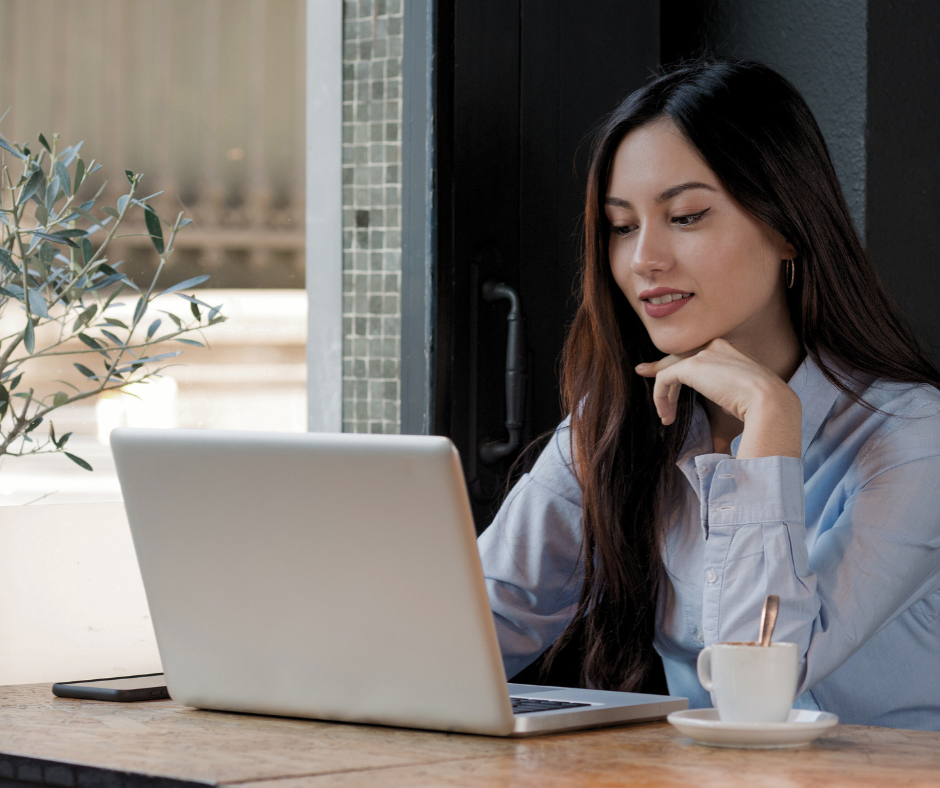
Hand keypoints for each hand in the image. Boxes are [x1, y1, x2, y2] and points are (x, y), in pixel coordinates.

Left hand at [635, 339, 801, 458]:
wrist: (770, 403)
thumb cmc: (762, 412)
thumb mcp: (739, 406)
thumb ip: (723, 411)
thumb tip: (717, 445)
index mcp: (730, 352)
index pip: (697, 355)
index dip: (679, 366)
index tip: (663, 376)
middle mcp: (716, 347)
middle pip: (680, 356)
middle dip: (659, 365)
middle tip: (641, 371)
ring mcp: (704, 353)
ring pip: (671, 368)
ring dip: (663, 394)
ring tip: (665, 417)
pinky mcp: (692, 366)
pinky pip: (665, 378)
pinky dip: (661, 397)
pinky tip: (666, 415)